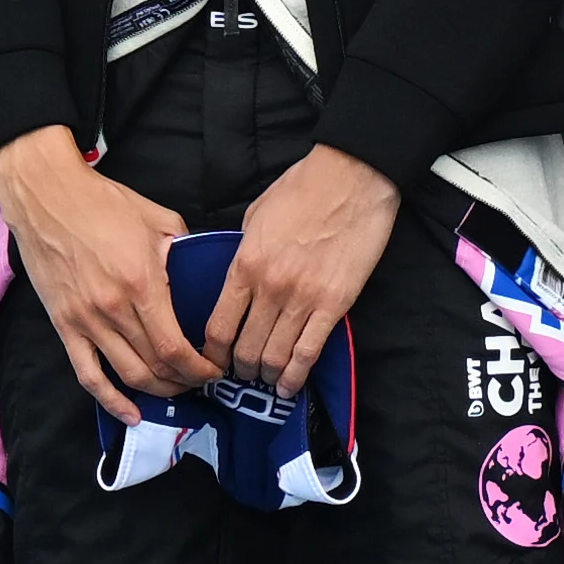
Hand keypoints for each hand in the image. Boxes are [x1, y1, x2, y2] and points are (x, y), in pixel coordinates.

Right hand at [0, 128, 194, 418]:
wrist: (46, 196)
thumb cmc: (103, 203)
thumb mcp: (158, 220)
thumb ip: (184, 251)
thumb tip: (201, 272)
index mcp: (142, 283)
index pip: (177, 346)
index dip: (201, 368)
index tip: (216, 370)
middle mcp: (114, 309)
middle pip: (157, 366)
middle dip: (186, 381)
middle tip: (202, 381)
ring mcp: (85, 321)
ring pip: (128, 375)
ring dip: (158, 391)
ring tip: (176, 390)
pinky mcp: (63, 325)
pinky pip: (88, 374)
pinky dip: (111, 400)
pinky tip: (131, 414)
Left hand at [213, 145, 398, 393]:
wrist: (352, 177)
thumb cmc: (303, 189)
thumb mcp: (255, 218)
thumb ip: (244, 254)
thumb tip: (239, 281)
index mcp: (245, 265)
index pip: (218, 326)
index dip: (212, 354)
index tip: (213, 362)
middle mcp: (270, 288)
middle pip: (245, 348)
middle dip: (240, 369)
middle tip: (243, 373)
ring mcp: (304, 298)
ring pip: (275, 356)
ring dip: (267, 375)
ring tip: (267, 379)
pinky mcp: (336, 304)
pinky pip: (310, 351)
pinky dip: (296, 375)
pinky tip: (289, 386)